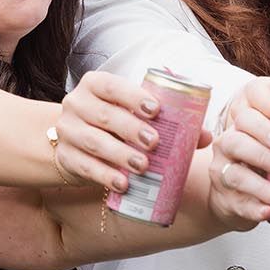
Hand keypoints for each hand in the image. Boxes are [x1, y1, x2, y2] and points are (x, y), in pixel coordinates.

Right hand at [52, 72, 170, 193]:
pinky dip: (105, 176)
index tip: (156, 110)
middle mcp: (76, 104)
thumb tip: (205, 136)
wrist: (76, 143)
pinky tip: (122, 184)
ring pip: (94, 142)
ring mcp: (68, 131)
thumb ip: (167, 121)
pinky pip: (86, 166)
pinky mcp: (65, 157)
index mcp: (95, 85)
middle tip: (154, 142)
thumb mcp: (131, 114)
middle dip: (131, 129)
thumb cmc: (113, 125)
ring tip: (143, 166)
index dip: (133, 97)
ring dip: (120, 155)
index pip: (112, 86)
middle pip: (105, 115)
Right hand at [205, 78, 269, 226]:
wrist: (238, 184)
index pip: (250, 100)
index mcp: (250, 110)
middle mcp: (232, 134)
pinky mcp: (223, 192)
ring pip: (236, 172)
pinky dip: (252, 207)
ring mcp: (223, 164)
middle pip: (239, 136)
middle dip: (264, 152)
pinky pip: (235, 199)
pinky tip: (268, 212)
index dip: (263, 113)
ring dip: (262, 186)